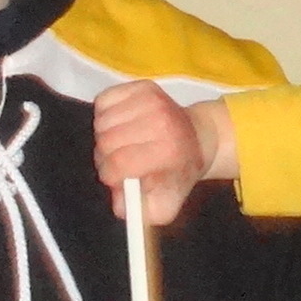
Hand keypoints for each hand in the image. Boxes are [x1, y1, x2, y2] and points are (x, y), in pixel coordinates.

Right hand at [93, 81, 222, 223]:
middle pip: (105, 143)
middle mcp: (160, 121)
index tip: (116, 177)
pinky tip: (123, 123)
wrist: (198, 136)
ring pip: (101, 122)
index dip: (110, 175)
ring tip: (124, 142)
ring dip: (105, 136)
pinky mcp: (141, 86)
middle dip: (105, 157)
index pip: (118, 163)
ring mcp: (151, 99)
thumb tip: (120, 205)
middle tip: (119, 160)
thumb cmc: (177, 171)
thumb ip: (141, 214)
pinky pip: (103, 101)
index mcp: (167, 151)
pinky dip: (106, 115)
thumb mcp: (165, 203)